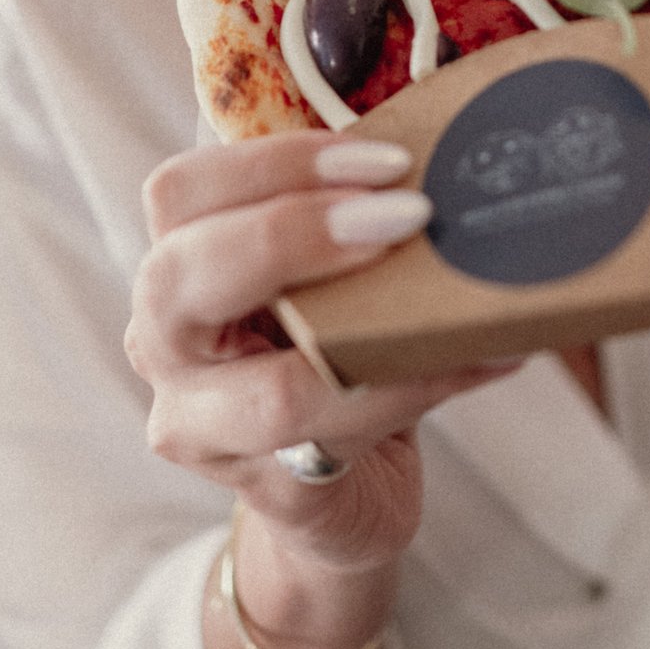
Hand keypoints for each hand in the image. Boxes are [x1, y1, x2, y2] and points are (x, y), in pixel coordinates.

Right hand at [126, 135, 516, 575]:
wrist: (341, 497)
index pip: (179, 193)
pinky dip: (419, 389)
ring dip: (379, 337)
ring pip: (269, 389)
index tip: (386, 160)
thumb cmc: (329, 359)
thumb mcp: (323, 278)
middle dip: (294, 234)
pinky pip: (342, 439)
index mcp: (177, 269)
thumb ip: (347, 216)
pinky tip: (484, 357)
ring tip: (459, 300)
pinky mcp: (274, 494)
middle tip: (408, 214)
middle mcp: (165, 349)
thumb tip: (448, 151)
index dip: (277, 165)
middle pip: (176, 277)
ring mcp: (206, 431)